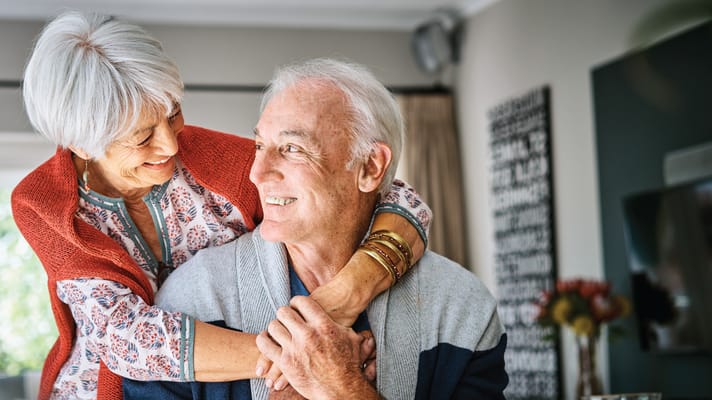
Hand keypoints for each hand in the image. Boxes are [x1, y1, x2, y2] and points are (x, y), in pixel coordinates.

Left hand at [256, 296, 378, 398]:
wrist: (343, 389)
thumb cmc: (349, 365)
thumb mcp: (351, 339)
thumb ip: (344, 327)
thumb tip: (344, 318)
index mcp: (323, 325)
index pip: (301, 302)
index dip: (297, 303)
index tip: (296, 308)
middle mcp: (308, 334)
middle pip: (284, 312)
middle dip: (285, 314)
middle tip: (286, 319)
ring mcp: (295, 348)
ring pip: (274, 326)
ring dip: (275, 327)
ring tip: (278, 329)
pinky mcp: (286, 362)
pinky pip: (266, 345)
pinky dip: (263, 340)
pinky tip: (266, 338)